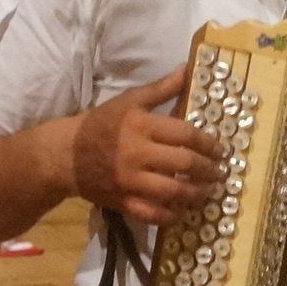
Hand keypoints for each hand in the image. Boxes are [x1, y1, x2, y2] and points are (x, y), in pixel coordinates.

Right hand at [70, 67, 220, 224]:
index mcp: (141, 126)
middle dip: (209, 170)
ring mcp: (130, 181)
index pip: (185, 134)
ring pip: (173, 192)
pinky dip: (172, 216)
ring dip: (197, 194)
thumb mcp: (129, 100)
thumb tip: (189, 70)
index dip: (209, 143)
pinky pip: (153, 214)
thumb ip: (162, 88)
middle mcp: (137, 154)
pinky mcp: (123, 202)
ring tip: (208, 192)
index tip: (220, 150)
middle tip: (220, 173)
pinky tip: (183, 211)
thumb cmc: (101, 123)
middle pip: (184, 164)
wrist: (66, 155)